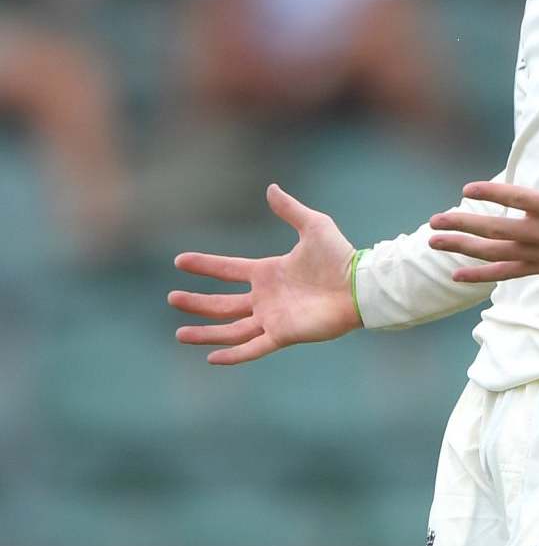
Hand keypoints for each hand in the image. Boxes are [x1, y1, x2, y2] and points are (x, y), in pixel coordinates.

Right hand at [170, 184, 360, 364]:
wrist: (360, 285)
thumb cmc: (340, 257)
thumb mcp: (314, 226)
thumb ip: (290, 209)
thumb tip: (271, 188)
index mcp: (269, 272)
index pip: (228, 270)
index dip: (205, 265)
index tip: (179, 261)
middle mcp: (267, 297)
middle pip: (223, 304)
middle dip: (197, 303)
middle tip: (172, 299)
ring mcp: (273, 318)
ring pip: (231, 329)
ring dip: (206, 332)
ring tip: (179, 334)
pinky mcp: (283, 335)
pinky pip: (253, 348)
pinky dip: (233, 354)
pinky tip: (211, 358)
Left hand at [426, 119, 538, 281]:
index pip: (519, 200)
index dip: (493, 194)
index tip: (466, 190)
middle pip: (497, 229)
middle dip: (463, 224)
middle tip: (434, 220)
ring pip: (495, 252)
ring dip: (462, 248)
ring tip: (433, 242)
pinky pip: (505, 272)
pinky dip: (480, 274)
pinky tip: (455, 274)